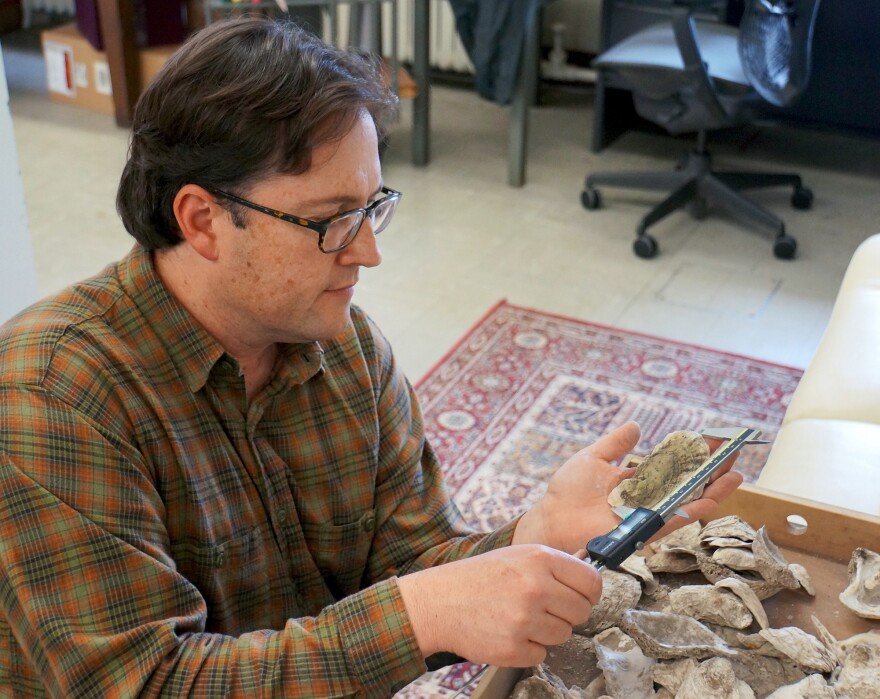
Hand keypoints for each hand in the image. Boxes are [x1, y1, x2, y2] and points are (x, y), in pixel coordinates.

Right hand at [397, 545, 601, 666]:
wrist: (439, 602)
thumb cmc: (480, 577)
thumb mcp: (517, 556)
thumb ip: (553, 566)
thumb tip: (590, 580)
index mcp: (540, 559)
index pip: (592, 582)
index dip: (588, 592)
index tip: (578, 596)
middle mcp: (536, 587)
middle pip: (582, 612)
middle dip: (566, 613)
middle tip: (542, 608)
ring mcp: (525, 619)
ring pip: (564, 635)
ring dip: (546, 631)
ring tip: (519, 617)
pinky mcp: (514, 648)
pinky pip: (541, 654)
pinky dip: (528, 648)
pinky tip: (508, 632)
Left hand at [512, 422, 743, 553]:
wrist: (551, 519)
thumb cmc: (566, 493)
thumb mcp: (592, 458)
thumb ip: (616, 444)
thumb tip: (636, 426)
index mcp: (637, 480)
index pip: (673, 463)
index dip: (694, 452)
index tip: (715, 438)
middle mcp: (647, 497)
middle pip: (687, 481)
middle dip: (712, 468)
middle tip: (736, 452)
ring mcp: (648, 512)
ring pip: (689, 500)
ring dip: (714, 488)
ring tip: (737, 473)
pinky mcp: (644, 528)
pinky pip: (675, 518)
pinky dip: (695, 509)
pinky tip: (714, 498)